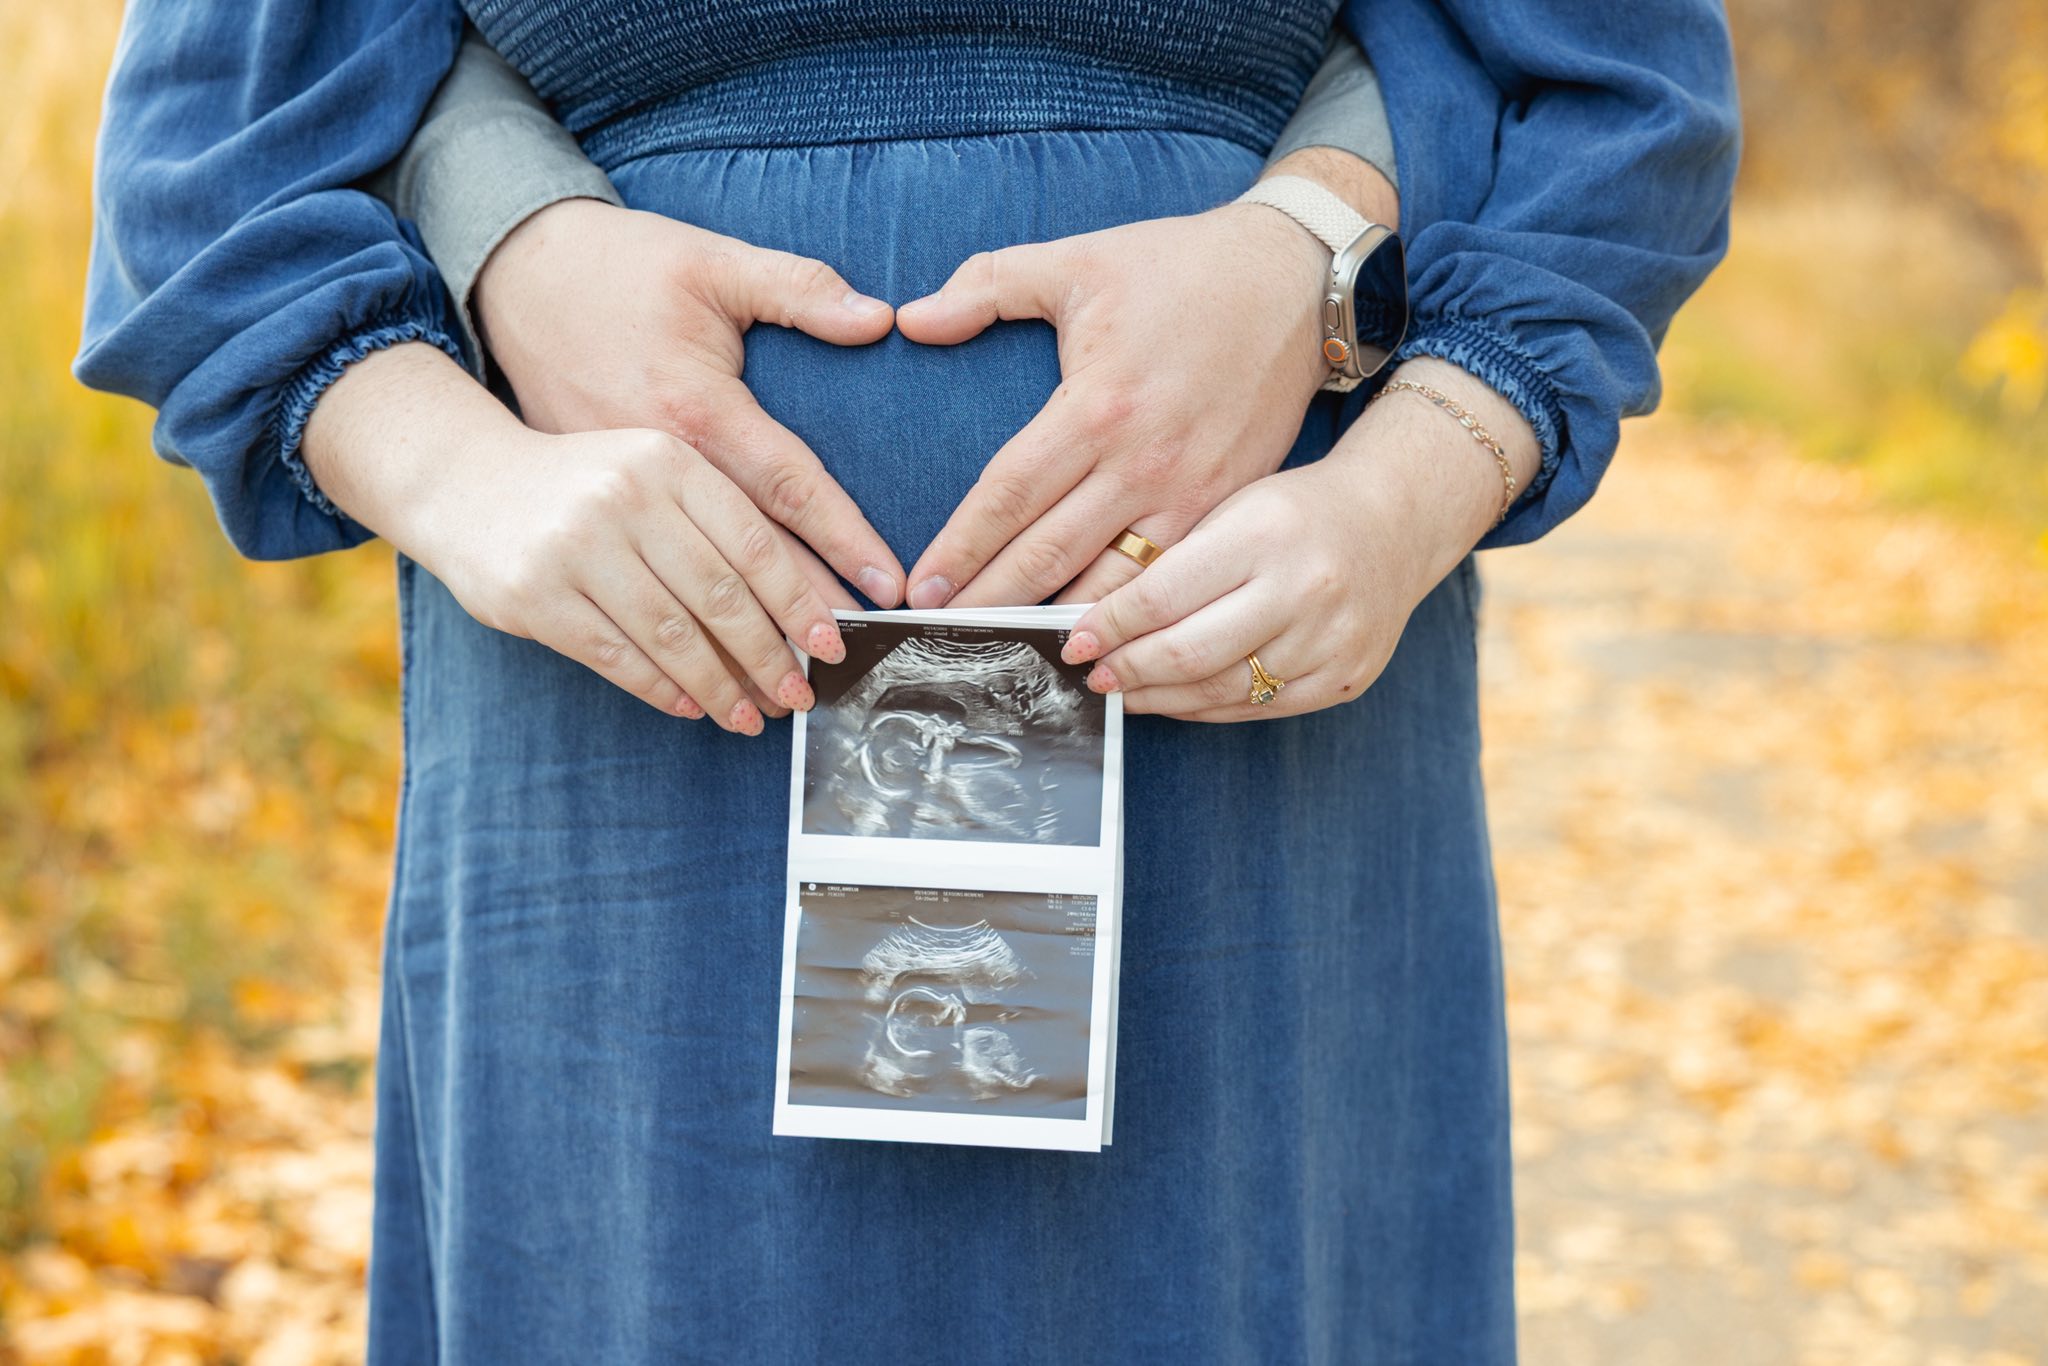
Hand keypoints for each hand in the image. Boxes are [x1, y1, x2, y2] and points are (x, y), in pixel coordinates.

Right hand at [302, 344, 848, 733]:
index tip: (831, 646)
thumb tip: (797, 613)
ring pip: (671, 636)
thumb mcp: (652, 473)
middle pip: (719, 596)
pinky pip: (617, 656)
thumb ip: (716, 526)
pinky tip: (691, 706)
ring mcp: (575, 547)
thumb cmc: (584, 486)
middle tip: (798, 695)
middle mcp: (625, 498)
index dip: (799, 602)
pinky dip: (662, 688)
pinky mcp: (535, 596)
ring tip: (750, 716)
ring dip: (720, 686)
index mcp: (668, 462)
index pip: (753, 543)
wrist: (466, 480)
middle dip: (769, 657)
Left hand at [894, 149, 1397, 609]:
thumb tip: (911, 319)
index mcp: (1096, 405)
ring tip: (1007, 657)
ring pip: (1111, 584)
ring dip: (1057, 626)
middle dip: (991, 603)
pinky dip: (1127, 618)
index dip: (961, 548)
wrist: (1295, 280)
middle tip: (943, 641)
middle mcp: (1142, 462)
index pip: (1008, 494)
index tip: (922, 590)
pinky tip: (1094, 644)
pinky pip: (1168, 580)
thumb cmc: (1180, 267)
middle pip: (1048, 554)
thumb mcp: (1078, 259)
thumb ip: (987, 285)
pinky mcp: (1228, 507)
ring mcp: (1191, 494)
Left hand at [1057, 359, 1538, 720]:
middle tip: (1091, 673)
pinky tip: (1173, 697)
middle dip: (1126, 669)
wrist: (1394, 522)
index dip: (1109, 626)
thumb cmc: (1294, 511)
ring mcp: (1329, 640)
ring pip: (1220, 689)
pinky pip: (1257, 706)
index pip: (1163, 595)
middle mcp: (1304, 588)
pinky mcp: (1343, 677)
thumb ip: (1173, 561)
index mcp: (1264, 533)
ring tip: (1122, 688)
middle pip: (1188, 653)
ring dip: (1158, 696)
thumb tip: (1095, 621)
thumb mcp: (1232, 508)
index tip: (1072, 640)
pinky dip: (1205, 706)